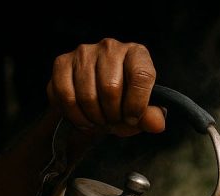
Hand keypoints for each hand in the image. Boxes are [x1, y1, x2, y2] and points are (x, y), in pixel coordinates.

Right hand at [47, 38, 165, 137]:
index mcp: (137, 54)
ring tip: (100, 121)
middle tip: (113, 121)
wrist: (96, 101)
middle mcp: (110, 47)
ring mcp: (84, 52)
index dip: (137, 104)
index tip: (133, 119)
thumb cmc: (124, 103)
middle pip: (110, 88)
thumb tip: (157, 124)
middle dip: (112, 115)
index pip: (141, 76)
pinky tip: (84, 119)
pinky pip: (66, 96)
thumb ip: (151, 117)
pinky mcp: (62, 62)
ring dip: (94, 118)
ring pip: (87, 95)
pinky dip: (75, 115)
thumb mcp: (141, 112)